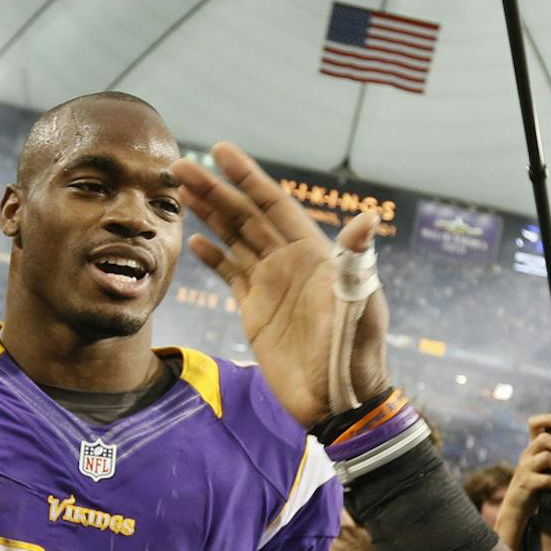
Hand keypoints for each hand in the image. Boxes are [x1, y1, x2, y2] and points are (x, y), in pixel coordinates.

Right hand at [173, 143, 388, 426]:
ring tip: (180, 190)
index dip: (248, 177)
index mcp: (313, 253)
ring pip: (234, 240)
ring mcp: (271, 285)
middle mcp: (289, 262)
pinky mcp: (255, 312)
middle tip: (180, 167)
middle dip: (215, 191)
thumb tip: (369, 217)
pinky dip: (213, 256)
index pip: (274, 204)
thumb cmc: (355, 349)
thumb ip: (355, 259)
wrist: (337, 399)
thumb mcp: (358, 300)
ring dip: (209, 215)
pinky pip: (230, 275)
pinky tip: (195, 239)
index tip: (221, 151)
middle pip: (246, 217)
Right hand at [493, 413, 550, 548]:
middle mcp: (526, 454)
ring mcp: (525, 468)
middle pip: (544, 439)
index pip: (534, 424)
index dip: (548, 419)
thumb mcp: (543, 466)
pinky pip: (546, 479)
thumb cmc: (536, 485)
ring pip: (546, 457)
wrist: (517, 507)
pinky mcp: (526, 483)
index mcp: (532, 448)